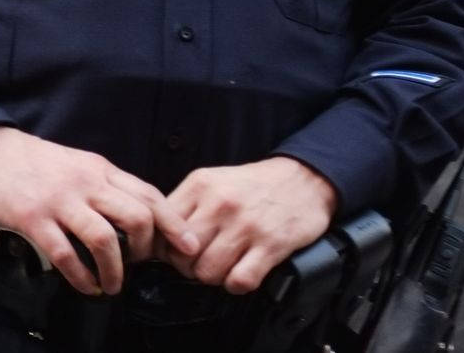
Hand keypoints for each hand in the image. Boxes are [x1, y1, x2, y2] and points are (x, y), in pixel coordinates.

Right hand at [0, 127, 199, 296]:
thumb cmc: (34, 163)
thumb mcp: (78, 164)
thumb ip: (105, 186)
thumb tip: (138, 218)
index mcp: (100, 169)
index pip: (149, 194)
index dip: (174, 224)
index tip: (189, 248)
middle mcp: (85, 182)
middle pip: (136, 217)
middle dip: (147, 250)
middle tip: (140, 266)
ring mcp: (59, 200)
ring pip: (104, 239)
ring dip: (115, 271)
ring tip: (113, 285)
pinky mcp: (33, 218)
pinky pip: (65, 254)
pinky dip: (81, 277)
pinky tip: (85, 285)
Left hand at [160, 156, 337, 293]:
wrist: (302, 179)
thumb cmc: (252, 185)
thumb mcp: (212, 181)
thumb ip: (187, 204)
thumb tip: (161, 235)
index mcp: (200, 185)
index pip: (164, 226)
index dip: (165, 246)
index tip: (173, 252)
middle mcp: (220, 204)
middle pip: (182, 254)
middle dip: (186, 266)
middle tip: (197, 265)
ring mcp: (246, 225)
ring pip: (208, 271)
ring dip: (212, 278)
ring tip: (220, 269)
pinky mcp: (271, 245)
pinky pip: (240, 280)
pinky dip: (236, 285)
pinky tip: (239, 275)